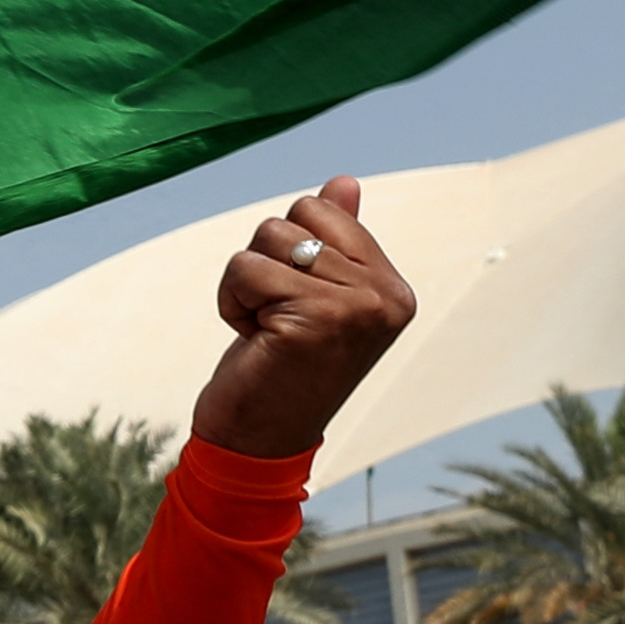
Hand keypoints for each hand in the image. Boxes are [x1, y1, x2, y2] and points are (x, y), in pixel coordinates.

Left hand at [191, 176, 413, 459]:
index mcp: (393, 287)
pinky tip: (251, 338)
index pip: (323, 209)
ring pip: (268, 237)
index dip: (288, 250)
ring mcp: (358, 307)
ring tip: (265, 329)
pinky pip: (246, 268)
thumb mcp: (311, 296)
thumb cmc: (280, 366)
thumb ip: (334, 241)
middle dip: (265, 264)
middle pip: (292, 219)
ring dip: (246, 283)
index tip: (294, 304)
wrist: (257, 441)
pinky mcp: (317, 319)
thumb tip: (344, 182)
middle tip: (277, 320)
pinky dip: (232, 301)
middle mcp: (387, 296)